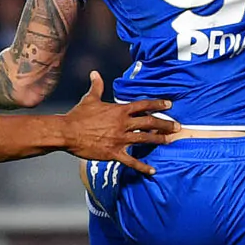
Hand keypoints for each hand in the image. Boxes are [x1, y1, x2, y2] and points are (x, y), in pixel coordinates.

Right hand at [55, 73, 178, 174]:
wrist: (67, 132)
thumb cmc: (78, 115)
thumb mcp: (90, 99)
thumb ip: (96, 86)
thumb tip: (95, 73)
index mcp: (119, 110)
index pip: (143, 105)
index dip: (157, 104)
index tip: (169, 104)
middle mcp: (123, 124)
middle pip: (149, 122)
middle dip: (165, 124)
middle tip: (177, 126)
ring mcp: (120, 139)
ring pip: (145, 139)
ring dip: (159, 140)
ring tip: (170, 141)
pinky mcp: (114, 153)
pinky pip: (132, 161)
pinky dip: (143, 166)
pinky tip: (153, 170)